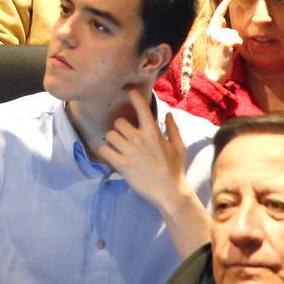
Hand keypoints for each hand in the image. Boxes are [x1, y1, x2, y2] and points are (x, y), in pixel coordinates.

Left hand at [101, 87, 192, 208]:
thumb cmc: (175, 169)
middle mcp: (139, 139)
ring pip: (110, 135)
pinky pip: (104, 150)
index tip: (128, 90)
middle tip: (124, 136)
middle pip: (118, 122)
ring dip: (112, 140)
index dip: (133, 96)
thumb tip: (169, 113)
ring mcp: (129, 152)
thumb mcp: (179, 147)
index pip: (141, 108)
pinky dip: (106, 152)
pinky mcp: (121, 165)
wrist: (169, 192)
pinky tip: (112, 156)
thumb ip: (173, 129)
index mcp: (153, 133)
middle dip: (120, 128)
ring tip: (118, 147)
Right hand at [202, 0, 241, 81]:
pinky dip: (237, 49)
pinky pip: (238, 41)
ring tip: (227, 54)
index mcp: (210, 31)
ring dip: (235, 46)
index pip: (218, 14)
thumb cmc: (217, 59)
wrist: (213, 73)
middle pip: (232, 30)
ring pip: (236, 36)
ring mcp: (217, 36)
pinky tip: (229, 54)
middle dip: (234, 42)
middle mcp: (212, 31)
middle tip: (227, 51)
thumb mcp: (216, 42)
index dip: (224, 4)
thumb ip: (219, 30)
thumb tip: (222, 19)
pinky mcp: (223, 42)